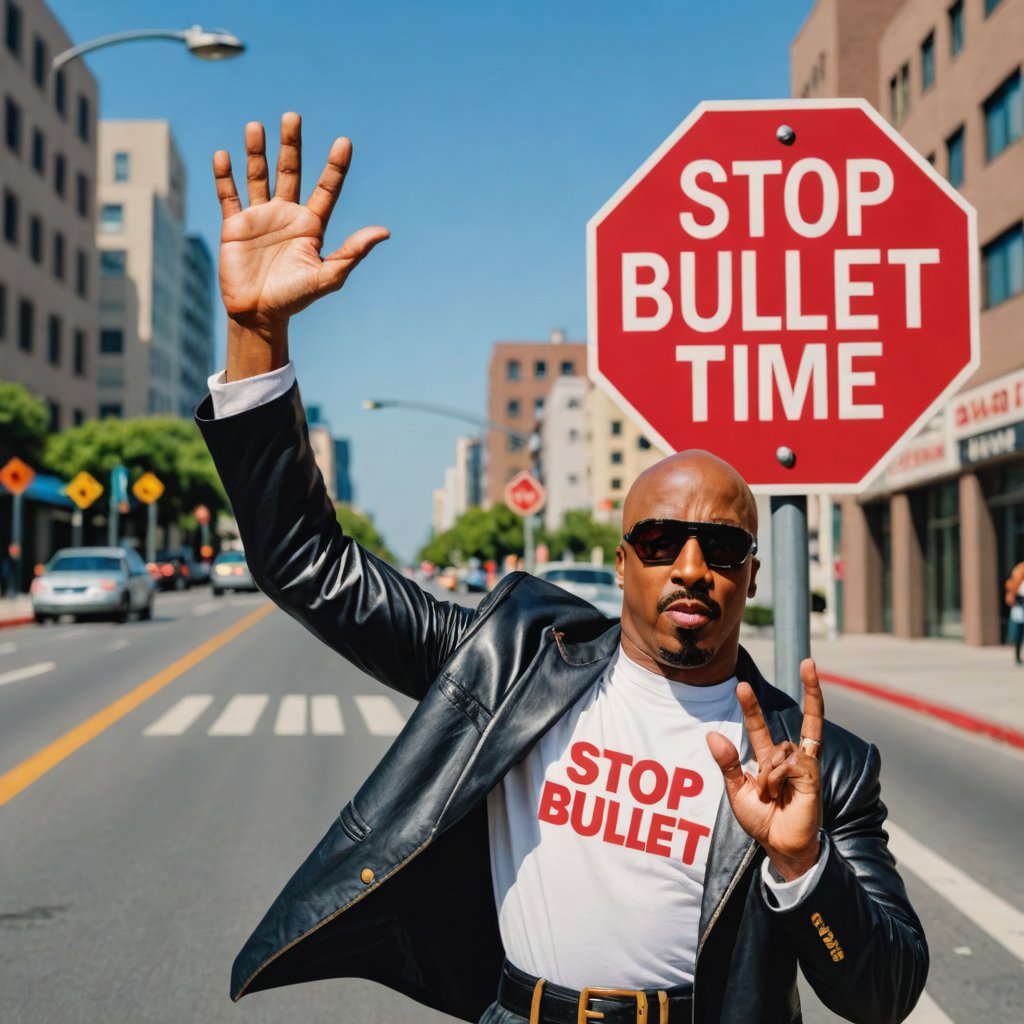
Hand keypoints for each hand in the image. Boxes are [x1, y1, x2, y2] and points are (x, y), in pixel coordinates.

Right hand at [212, 113, 388, 377]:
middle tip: (293, 117)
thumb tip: (384, 232)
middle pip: (290, 172)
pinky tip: (224, 155)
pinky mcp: (235, 226)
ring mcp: (260, 218)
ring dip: (257, 152)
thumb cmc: (295, 299)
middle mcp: (287, 215)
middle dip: (291, 145)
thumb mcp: (327, 275)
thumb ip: (352, 252)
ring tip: (256, 126)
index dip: (335, 167)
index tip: (344, 142)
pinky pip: (229, 196)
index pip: (326, 189)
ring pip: (258, 176)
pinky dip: (225, 176)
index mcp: (311, 226)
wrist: (258, 315)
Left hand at [706, 659, 823, 879]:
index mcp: (770, 759)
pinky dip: (777, 777)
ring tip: (769, 795)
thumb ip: (727, 762)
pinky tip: (780, 793)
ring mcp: (805, 765)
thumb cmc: (762, 821)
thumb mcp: (737, 790)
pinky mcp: (813, 776)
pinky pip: (791, 762)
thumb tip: (712, 734)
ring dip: (768, 771)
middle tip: (810, 661)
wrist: (779, 846)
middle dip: (811, 690)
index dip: (751, 706)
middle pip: (802, 718)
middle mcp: (790, 758)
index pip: (761, 726)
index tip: (742, 684)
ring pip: (782, 747)